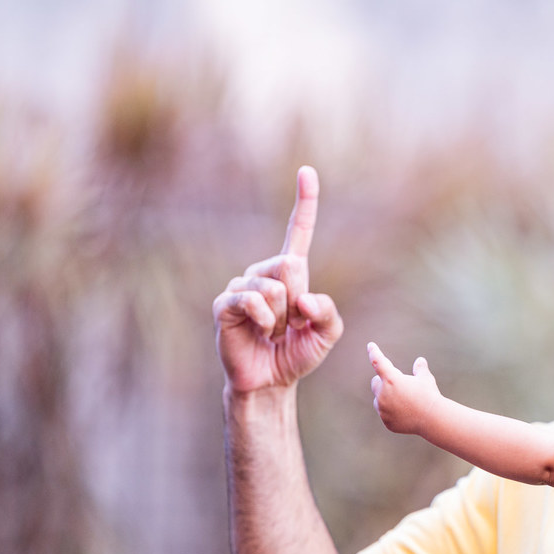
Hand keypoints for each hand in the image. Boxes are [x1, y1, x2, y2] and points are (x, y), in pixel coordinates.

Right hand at [212, 166, 342, 393]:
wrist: (270, 382)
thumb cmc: (297, 354)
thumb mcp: (327, 333)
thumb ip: (328, 311)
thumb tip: (303, 298)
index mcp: (290, 273)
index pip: (298, 231)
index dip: (305, 202)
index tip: (307, 171)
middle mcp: (264, 272)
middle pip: (291, 265)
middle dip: (299, 302)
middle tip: (290, 325)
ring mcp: (242, 286)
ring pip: (275, 287)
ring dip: (283, 318)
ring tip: (273, 333)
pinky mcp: (225, 304)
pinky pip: (253, 301)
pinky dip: (266, 321)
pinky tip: (262, 333)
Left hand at [368, 342, 442, 434]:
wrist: (432, 419)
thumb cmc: (429, 396)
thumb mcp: (426, 379)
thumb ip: (420, 369)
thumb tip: (420, 361)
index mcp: (391, 379)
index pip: (378, 362)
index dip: (374, 352)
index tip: (370, 346)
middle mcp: (383, 394)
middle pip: (375, 383)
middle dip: (382, 381)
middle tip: (395, 384)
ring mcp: (383, 410)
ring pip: (379, 400)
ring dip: (386, 398)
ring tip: (403, 401)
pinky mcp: (386, 421)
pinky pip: (385, 414)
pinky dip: (392, 412)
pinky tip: (406, 413)